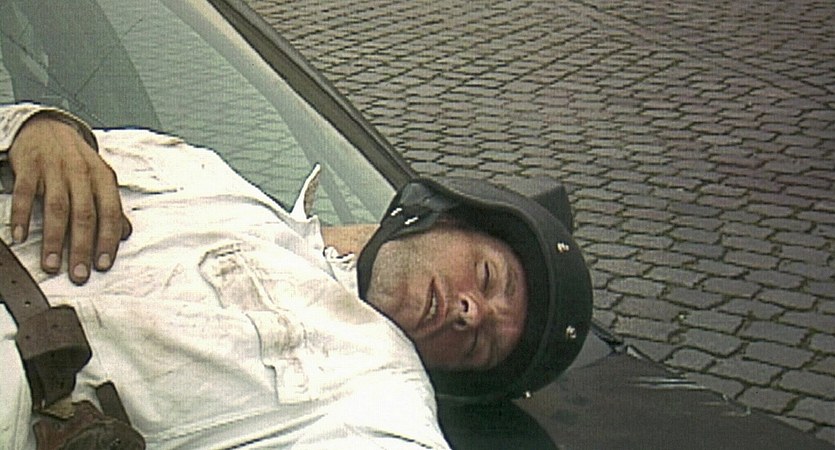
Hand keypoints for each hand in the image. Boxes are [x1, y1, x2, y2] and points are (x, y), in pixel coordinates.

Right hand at [9, 115, 131, 284]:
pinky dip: (22, 216)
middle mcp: (81, 174)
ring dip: (54, 240)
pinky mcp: (30, 166)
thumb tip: (125, 234)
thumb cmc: (76, 159)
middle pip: (84, 215)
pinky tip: (21, 236)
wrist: (47, 126)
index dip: (107, 240)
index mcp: (102, 178)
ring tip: (51, 265)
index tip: (103, 264)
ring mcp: (55, 169)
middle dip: (82, 248)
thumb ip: (111, 206)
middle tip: (79, 274)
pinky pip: (26, 194)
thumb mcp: (99, 178)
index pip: (109, 213)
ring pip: (57, 208)